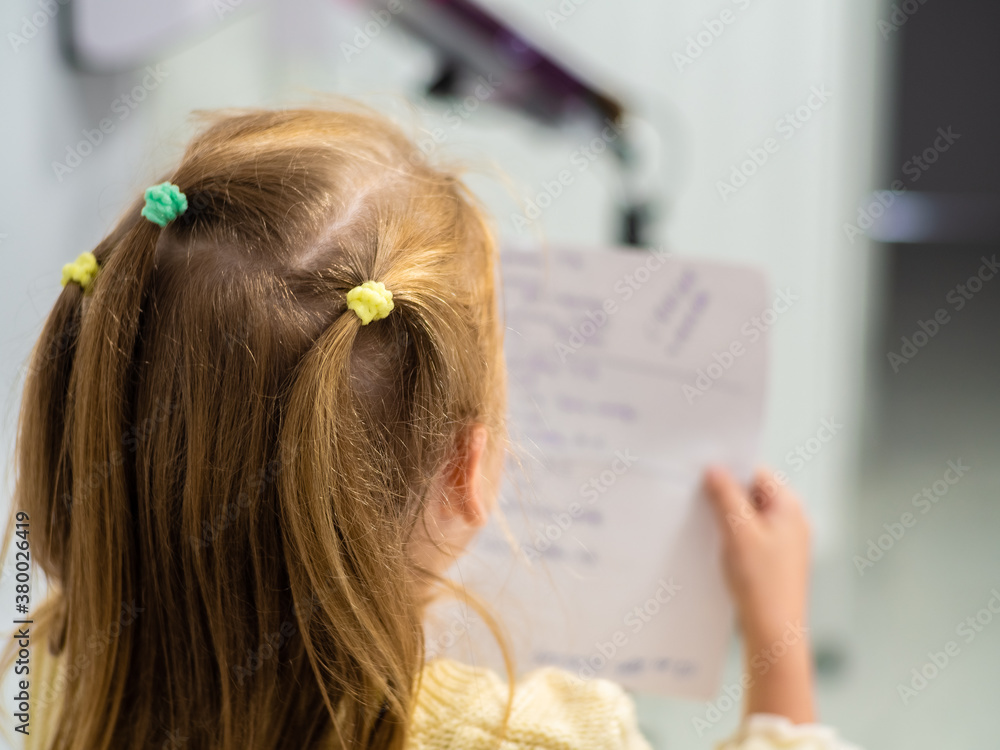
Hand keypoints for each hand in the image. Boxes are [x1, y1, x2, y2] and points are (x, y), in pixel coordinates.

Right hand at [703, 465, 810, 643]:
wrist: (774, 631)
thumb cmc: (762, 583)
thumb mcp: (738, 532)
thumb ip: (725, 496)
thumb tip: (714, 470)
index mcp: (790, 507)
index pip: (757, 473)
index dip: (731, 471)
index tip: (704, 473)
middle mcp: (791, 521)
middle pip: (752, 494)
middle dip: (726, 496)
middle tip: (700, 500)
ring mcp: (784, 542)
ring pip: (748, 516)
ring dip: (727, 518)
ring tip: (709, 527)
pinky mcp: (774, 560)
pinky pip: (749, 536)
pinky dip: (732, 536)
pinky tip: (717, 547)